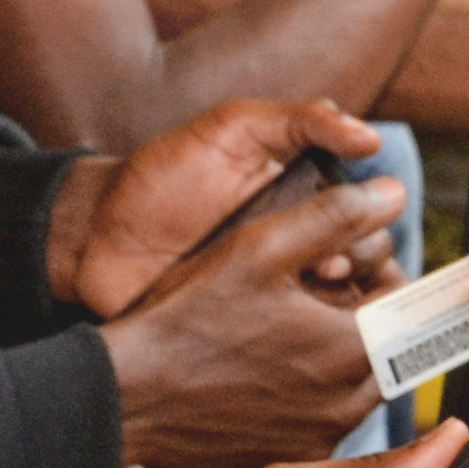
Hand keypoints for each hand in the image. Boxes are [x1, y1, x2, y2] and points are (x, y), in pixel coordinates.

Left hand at [71, 96, 388, 314]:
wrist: (97, 233)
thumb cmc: (162, 174)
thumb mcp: (232, 129)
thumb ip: (301, 121)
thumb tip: (370, 136)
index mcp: (306, 199)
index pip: (368, 215)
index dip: (371, 224)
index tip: (350, 227)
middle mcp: (299, 247)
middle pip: (368, 264)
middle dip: (362, 264)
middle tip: (326, 265)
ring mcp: (277, 294)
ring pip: (344, 309)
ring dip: (346, 306)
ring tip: (310, 289)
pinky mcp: (251, 333)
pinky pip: (300, 346)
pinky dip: (312, 342)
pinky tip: (296, 329)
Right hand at [93, 164, 402, 467]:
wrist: (126, 394)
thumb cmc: (187, 317)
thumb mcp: (260, 247)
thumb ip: (336, 217)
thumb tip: (391, 194)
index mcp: (353, 349)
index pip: (406, 308)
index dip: (380, 279)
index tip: (348, 268)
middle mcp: (347, 405)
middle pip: (384, 350)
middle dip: (359, 319)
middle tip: (309, 294)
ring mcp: (317, 438)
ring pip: (353, 386)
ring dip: (333, 358)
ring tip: (279, 331)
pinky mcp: (287, 459)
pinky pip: (318, 420)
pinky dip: (304, 394)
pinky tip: (261, 370)